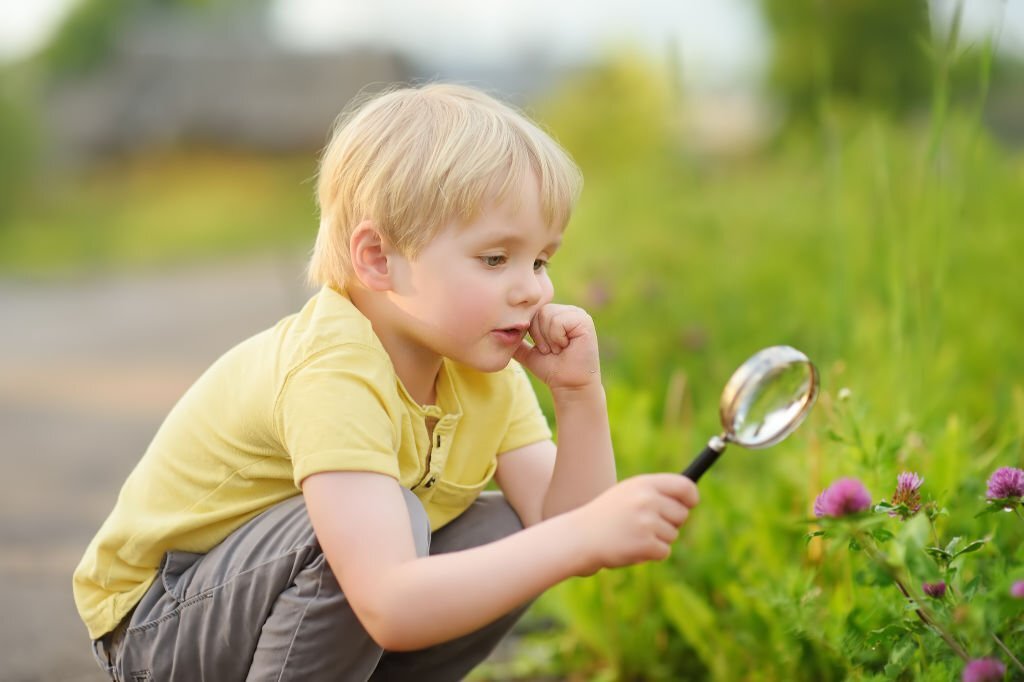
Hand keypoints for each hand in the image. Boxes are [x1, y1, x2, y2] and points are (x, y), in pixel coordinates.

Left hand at [513, 304, 600, 391]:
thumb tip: (496, 335)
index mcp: (557, 314)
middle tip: (552, 350)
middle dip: (540, 336)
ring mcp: (578, 314)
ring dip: (549, 339)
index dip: (533, 333)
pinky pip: (558, 321)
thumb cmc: (551, 370)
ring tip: (559, 349)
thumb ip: (517, 342)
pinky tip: (567, 346)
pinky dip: (557, 338)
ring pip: (547, 314)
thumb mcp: (529, 352)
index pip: (533, 311)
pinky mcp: (584, 320)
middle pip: (539, 311)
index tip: (545, 349)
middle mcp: (568, 311)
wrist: (569, 384)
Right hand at [567, 474, 698, 575]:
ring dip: (657, 539)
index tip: (690, 504)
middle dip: (670, 523)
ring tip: (633, 535)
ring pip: (673, 535)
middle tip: (646, 525)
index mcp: (644, 484)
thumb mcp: (628, 494)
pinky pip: (664, 551)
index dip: (691, 497)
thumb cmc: (607, 515)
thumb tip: (689, 500)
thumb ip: (655, 493)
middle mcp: (647, 500)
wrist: (581, 536)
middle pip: (682, 514)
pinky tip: (632, 547)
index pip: (684, 486)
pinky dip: (652, 554)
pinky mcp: (646, 543)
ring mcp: (647, 522)